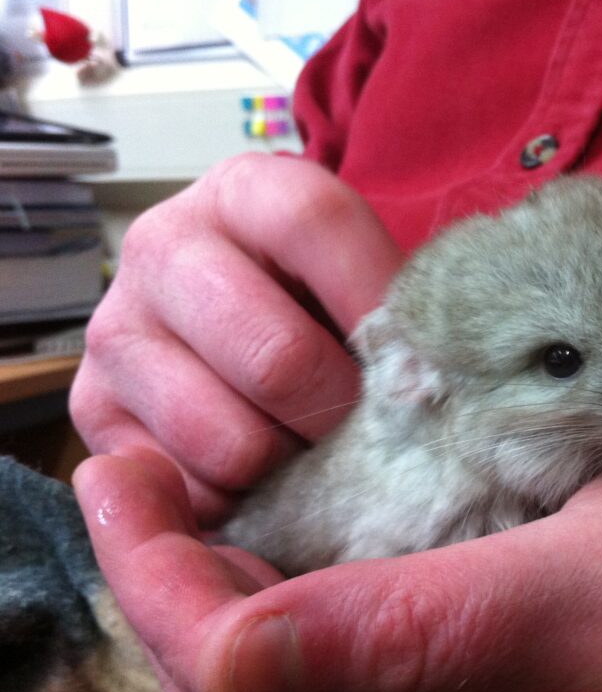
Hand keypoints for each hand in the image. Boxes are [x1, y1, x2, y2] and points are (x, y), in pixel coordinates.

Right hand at [70, 154, 403, 523]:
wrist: (234, 321)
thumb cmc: (316, 301)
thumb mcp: (359, 277)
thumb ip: (392, 309)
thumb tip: (419, 383)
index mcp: (244, 192)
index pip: (317, 227)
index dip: (376, 303)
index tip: (410, 359)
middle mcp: (163, 246)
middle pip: (276, 359)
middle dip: (336, 412)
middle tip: (357, 425)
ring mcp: (117, 329)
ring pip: (229, 440)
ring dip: (287, 466)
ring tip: (306, 447)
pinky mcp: (91, 410)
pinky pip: (186, 489)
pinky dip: (237, 499)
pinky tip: (257, 471)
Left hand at [74, 447, 601, 691]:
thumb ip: (428, 631)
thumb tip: (232, 655)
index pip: (247, 684)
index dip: (158, 588)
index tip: (119, 479)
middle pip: (251, 690)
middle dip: (170, 586)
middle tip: (139, 473)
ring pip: (294, 678)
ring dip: (224, 590)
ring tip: (190, 496)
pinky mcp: (489, 688)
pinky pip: (357, 657)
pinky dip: (298, 593)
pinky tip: (292, 530)